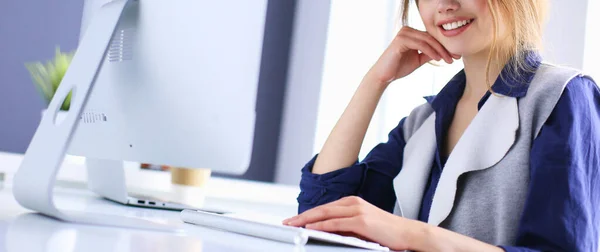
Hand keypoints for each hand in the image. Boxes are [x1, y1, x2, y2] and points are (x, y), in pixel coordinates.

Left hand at [283, 196, 422, 250]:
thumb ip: (345, 226)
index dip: (307, 214)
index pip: (324, 208)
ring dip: (306, 220)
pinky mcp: (362, 221)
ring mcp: (358, 210)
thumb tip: (326, 232)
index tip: (293, 220)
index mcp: (352, 202)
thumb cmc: (386, 232)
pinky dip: (321, 226)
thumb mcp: (362, 227)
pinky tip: (310, 229)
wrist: (408, 233)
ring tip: (293, 226)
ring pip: (326, 214)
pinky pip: (336, 224)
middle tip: (286, 222)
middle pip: (321, 209)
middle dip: (301, 216)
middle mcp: (353, 203)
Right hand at [364, 26, 460, 85]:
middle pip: (431, 38)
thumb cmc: (398, 68)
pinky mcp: (401, 40)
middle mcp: (407, 30)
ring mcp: (403, 33)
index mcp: (411, 33)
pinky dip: (431, 51)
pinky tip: (438, 59)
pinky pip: (421, 44)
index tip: (455, 56)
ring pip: (428, 40)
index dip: (444, 46)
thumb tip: (444, 52)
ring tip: (448, 60)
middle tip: (455, 57)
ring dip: (440, 51)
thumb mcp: (418, 59)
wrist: (384, 76)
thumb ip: (429, 54)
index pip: (431, 38)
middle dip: (445, 48)